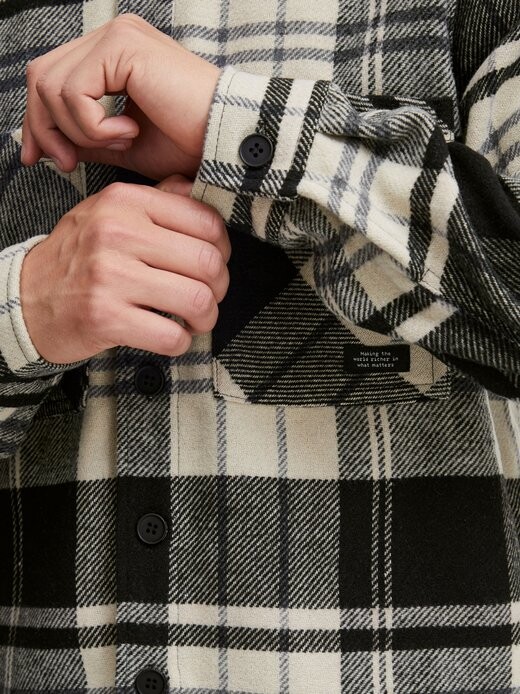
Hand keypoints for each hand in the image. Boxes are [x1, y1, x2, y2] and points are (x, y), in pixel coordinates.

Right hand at [19, 176, 230, 363]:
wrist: (27, 298)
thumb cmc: (77, 258)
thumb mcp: (109, 213)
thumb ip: (156, 201)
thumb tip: (198, 189)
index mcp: (124, 202)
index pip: (206, 222)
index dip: (222, 249)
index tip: (213, 263)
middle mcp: (116, 233)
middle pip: (208, 263)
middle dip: (219, 287)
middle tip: (208, 296)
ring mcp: (110, 276)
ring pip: (198, 300)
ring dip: (206, 317)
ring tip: (194, 319)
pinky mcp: (105, 317)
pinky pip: (172, 336)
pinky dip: (181, 342)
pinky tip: (171, 335)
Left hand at [21, 14, 220, 179]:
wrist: (223, 141)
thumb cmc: (188, 144)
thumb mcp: (125, 146)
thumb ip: (87, 138)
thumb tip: (53, 144)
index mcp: (114, 56)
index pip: (52, 79)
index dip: (38, 121)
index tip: (40, 158)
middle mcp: (113, 38)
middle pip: (42, 77)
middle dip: (44, 127)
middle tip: (67, 163)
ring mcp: (117, 37)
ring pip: (53, 85)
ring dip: (79, 130)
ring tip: (120, 143)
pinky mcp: (122, 47)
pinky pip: (75, 92)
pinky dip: (94, 126)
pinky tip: (128, 134)